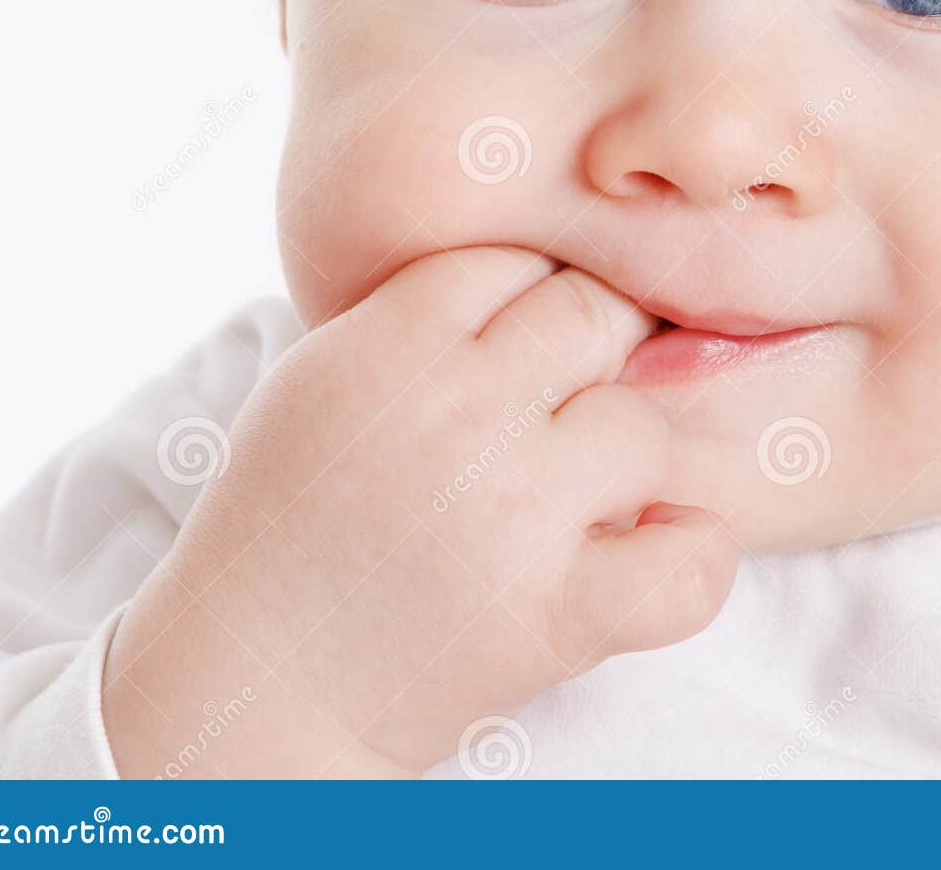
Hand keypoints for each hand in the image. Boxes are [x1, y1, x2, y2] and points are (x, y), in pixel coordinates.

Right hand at [101, 247, 737, 776]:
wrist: (249, 681)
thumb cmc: (288, 519)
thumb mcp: (321, 376)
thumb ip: (419, 312)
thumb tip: (537, 267)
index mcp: (390, 341)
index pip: (520, 259)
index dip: (532, 300)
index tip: (522, 348)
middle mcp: (458, 409)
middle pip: (592, 316)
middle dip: (594, 356)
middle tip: (566, 408)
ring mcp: (512, 510)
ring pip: (643, 425)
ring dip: (625, 462)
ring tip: (582, 496)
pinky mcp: (551, 613)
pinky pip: (686, 561)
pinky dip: (691, 557)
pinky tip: (651, 552)